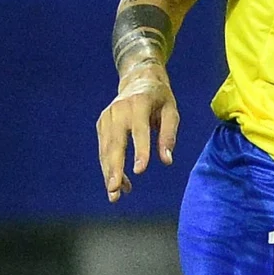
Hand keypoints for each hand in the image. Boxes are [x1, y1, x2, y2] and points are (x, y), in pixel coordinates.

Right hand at [98, 67, 178, 202]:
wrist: (138, 79)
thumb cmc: (160, 98)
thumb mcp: (171, 111)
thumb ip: (169, 135)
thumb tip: (167, 161)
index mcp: (139, 104)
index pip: (138, 131)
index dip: (140, 151)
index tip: (139, 172)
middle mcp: (118, 110)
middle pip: (115, 143)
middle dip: (114, 169)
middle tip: (115, 191)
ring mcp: (107, 117)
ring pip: (106, 149)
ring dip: (110, 173)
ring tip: (115, 195)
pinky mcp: (102, 124)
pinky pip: (104, 149)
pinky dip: (109, 167)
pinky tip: (118, 184)